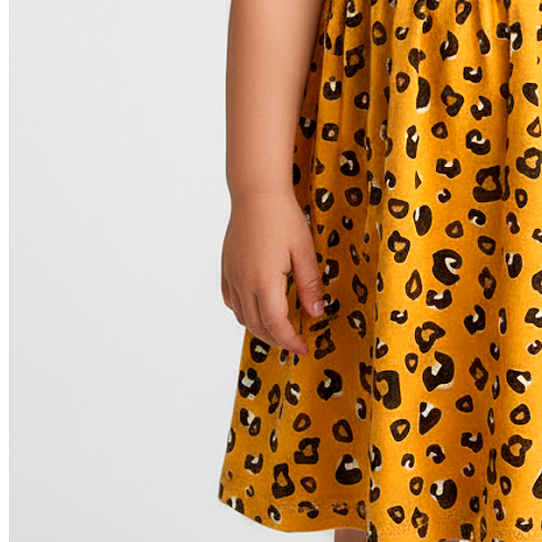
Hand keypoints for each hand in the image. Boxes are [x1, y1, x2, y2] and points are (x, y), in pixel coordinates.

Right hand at [220, 192, 324, 355]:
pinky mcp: (226, 268)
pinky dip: (243, 312)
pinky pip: (231, 301)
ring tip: (278, 329)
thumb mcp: (304, 251)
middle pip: (257, 326)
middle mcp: (244, 284)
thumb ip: (309, 285)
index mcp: (264, 283)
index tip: (303, 347)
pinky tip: (256, 308)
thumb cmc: (283, 218)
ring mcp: (232, 277)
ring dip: (259, 328)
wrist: (256, 194)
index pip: (277, 326)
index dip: (290, 341)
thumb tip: (315, 313)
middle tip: (294, 342)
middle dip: (277, 339)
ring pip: (242, 316)